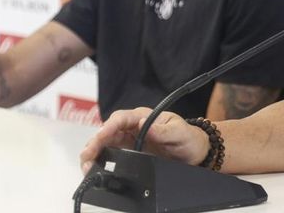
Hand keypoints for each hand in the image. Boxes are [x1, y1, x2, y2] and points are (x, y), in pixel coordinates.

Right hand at [80, 107, 208, 174]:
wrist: (196, 152)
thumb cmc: (189, 138)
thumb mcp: (180, 132)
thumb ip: (163, 130)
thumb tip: (144, 124)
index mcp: (144, 117)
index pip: (120, 119)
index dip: (108, 128)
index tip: (99, 138)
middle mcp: (134, 126)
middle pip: (107, 131)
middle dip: (95, 143)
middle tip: (88, 157)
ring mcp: (130, 138)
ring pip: (105, 142)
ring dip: (94, 152)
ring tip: (87, 165)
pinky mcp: (130, 151)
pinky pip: (111, 152)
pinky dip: (100, 159)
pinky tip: (95, 167)